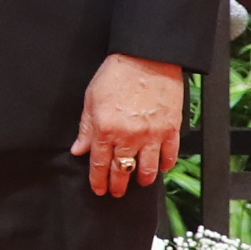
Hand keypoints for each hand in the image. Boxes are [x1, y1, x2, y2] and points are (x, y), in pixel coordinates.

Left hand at [75, 54, 184, 197]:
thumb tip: (79, 150)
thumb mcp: (92, 99)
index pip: (100, 165)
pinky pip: (170, 156)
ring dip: (142, 179)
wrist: (147, 57)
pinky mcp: (171, 130)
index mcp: (106, 130)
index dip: (98, 180)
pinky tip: (161, 167)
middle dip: (118, 185)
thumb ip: (86, 127)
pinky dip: (165, 165)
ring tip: (139, 182)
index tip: (99, 189)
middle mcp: (128, 137)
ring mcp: (152, 135)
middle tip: (116, 192)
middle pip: (122, 171)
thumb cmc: (117, 74)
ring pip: (147, 170)